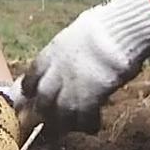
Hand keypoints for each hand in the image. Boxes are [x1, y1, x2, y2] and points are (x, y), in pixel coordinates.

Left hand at [22, 0, 149, 132]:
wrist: (119, 31)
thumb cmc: (104, 25)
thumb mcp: (77, 32)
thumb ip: (69, 46)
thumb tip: (73, 48)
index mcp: (52, 53)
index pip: (30, 78)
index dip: (29, 90)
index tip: (31, 95)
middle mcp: (56, 73)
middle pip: (42, 101)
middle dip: (44, 111)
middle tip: (50, 118)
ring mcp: (71, 88)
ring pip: (60, 116)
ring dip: (66, 122)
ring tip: (75, 124)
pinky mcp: (89, 100)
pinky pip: (84, 120)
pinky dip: (88, 124)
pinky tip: (94, 124)